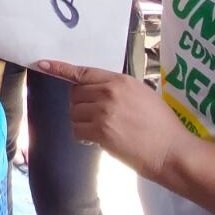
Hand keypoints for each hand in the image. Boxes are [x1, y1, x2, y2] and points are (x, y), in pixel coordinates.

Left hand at [35, 59, 199, 180]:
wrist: (171, 150)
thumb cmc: (162, 125)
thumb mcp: (142, 94)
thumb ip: (118, 89)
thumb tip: (96, 90)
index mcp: (120, 80)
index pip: (84, 72)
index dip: (61, 69)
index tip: (43, 64)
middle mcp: (109, 92)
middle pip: (75, 94)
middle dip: (81, 105)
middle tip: (97, 117)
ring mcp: (103, 111)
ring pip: (74, 113)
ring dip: (82, 122)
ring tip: (102, 129)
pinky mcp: (101, 131)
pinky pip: (78, 130)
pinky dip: (84, 136)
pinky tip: (98, 140)